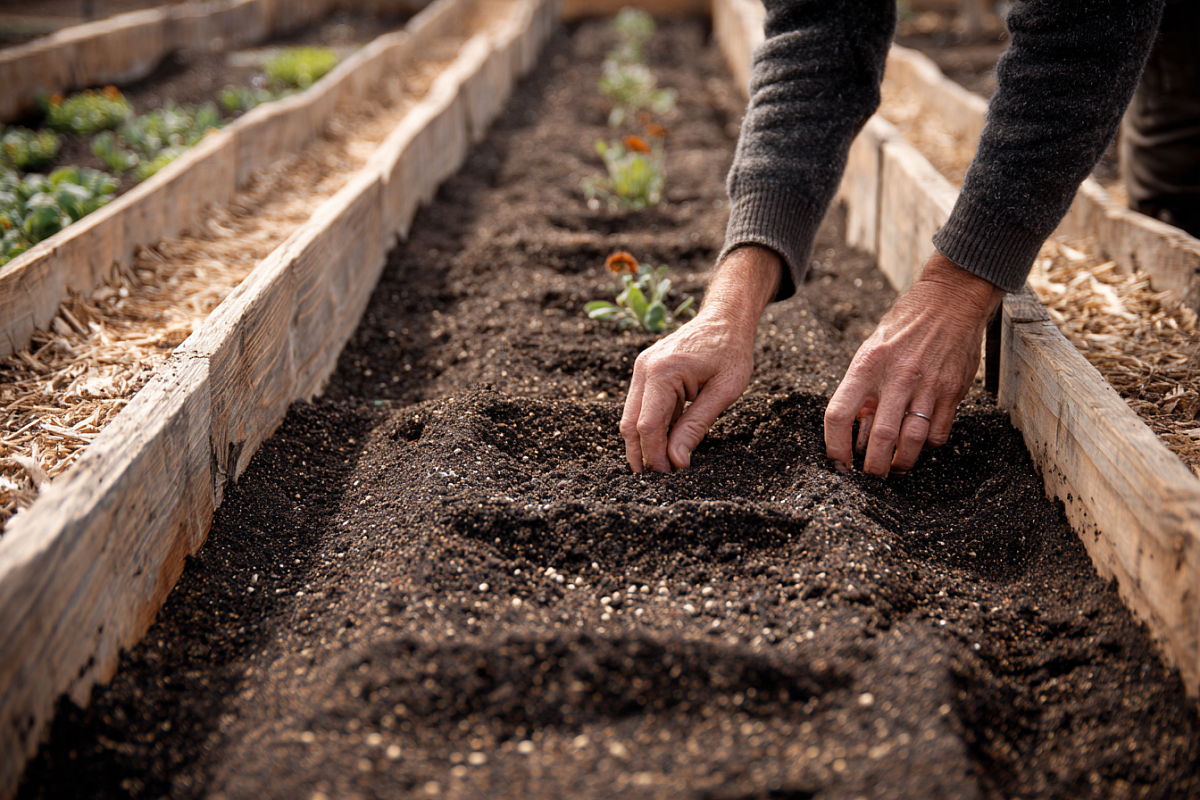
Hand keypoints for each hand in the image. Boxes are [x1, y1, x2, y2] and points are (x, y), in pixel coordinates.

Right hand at [620, 246, 780, 471]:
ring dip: (643, 442)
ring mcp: (641, 368)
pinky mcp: (645, 371)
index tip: (670, 476)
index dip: (655, 456)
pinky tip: (666, 441)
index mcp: (662, 373)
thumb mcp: (722, 393)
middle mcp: (644, 369)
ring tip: (661, 464)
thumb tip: (676, 462)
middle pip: (630, 424)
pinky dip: (650, 426)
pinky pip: (640, 405)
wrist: (725, 318)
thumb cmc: (730, 352)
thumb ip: (696, 427)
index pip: (648, 426)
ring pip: (630, 417)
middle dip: (641, 455)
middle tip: (658, 480)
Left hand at [824, 251, 1004, 477]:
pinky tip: (920, 444)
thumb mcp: (871, 351)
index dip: (835, 446)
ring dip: (901, 463)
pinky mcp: (953, 391)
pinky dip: (928, 446)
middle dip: (873, 468)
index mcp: (866, 365)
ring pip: (913, 440)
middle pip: (880, 437)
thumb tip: (858, 433)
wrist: (950, 300)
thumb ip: (863, 390)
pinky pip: (939, 432)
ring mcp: (927, 385)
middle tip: (870, 478)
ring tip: (894, 469)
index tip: (838, 463)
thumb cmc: (903, 327)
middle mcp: (896, 377)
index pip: (839, 414)